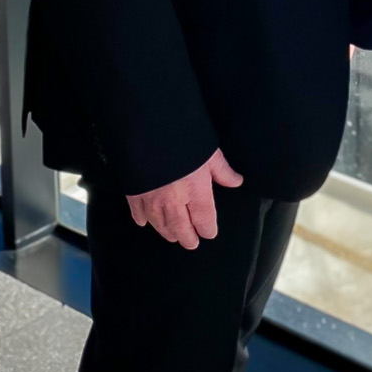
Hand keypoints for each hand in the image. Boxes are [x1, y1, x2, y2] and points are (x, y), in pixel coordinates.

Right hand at [127, 148, 242, 249]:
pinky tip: (144, 222)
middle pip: (182, 229)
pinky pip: (138, 213)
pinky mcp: (134, 193)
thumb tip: (236, 181)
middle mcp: (174, 201)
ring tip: (173, 236)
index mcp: (196, 192)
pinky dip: (142, 219)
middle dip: (188, 238)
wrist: (148, 129)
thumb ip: (222, 171)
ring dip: (167, 232)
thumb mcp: (209, 152)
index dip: (208, 229)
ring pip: (160, 224)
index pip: (205, 221)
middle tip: (191, 243)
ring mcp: (152, 199)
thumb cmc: (182, 138)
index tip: (209, 232)